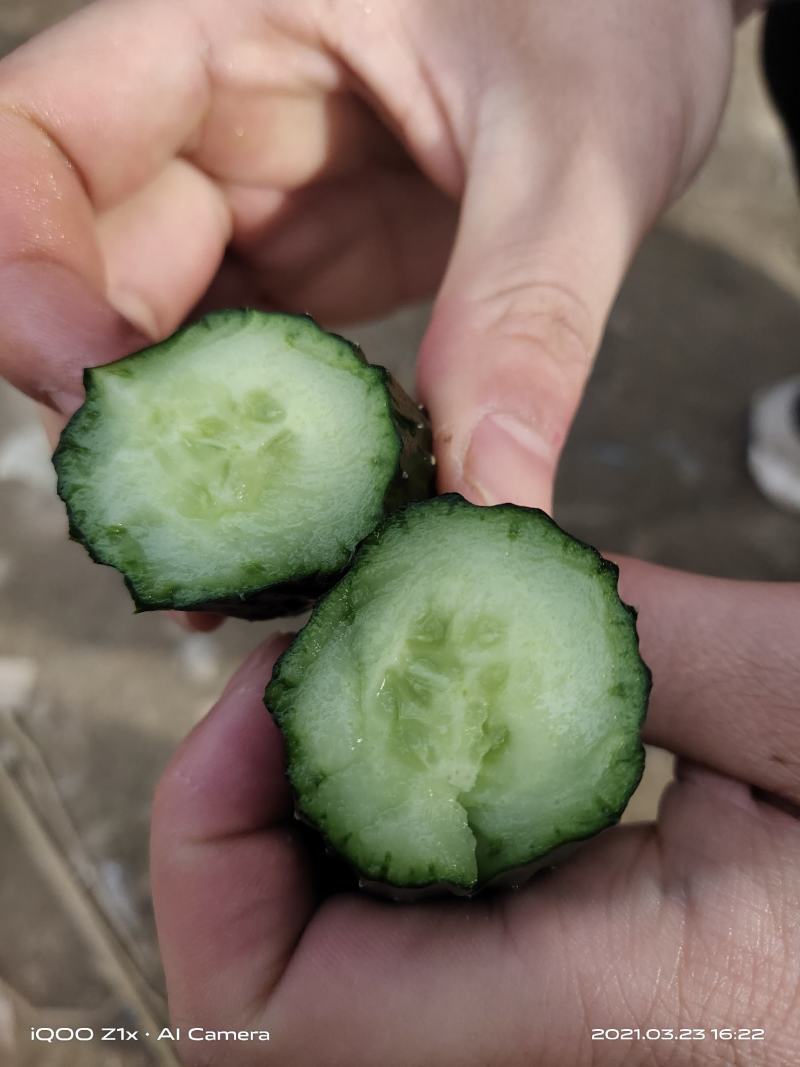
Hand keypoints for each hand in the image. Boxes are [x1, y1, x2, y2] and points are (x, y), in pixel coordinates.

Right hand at [0, 0, 736, 511]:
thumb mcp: (578, 147)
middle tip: (190, 547)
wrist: (655, 16)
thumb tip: (491, 507)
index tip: (104, 408)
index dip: (25, 281)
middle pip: (87, 274)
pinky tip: (306, 532)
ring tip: (240, 574)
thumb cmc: (614, 12)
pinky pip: (249, 368)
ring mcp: (259, 199)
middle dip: (125, 415)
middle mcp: (213, 120)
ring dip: (192, 457)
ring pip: (163, 340)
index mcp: (226, 26)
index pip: (37, 146)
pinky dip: (269, 452)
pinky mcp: (312, 265)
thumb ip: (524, 315)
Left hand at [151, 560, 799, 1064]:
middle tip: (290, 679)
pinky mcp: (560, 1028)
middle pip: (268, 1017)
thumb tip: (452, 570)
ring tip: (349, 696)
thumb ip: (618, 635)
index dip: (210, 846)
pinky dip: (370, 854)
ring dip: (297, 838)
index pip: (286, 1019)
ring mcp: (553, 1061)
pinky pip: (399, 968)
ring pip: (321, 996)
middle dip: (237, 833)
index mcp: (616, 1024)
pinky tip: (420, 752)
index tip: (254, 692)